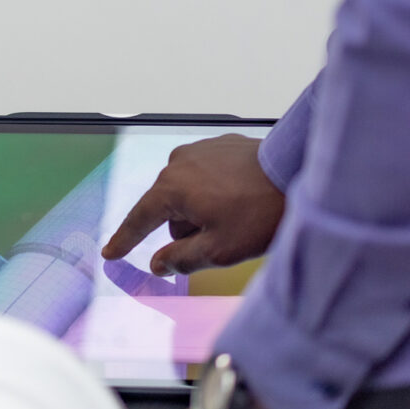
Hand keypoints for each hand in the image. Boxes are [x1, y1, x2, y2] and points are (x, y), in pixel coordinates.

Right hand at [102, 133, 283, 275]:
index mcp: (171, 188)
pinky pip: (207, 174)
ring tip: (238, 217)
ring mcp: (200, 149)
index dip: (124, 240)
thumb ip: (180, 259)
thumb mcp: (219, 250)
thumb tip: (158, 264)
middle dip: (185, 228)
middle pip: (169, 208)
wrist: (300, 173)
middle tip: (221, 239)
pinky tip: (242, 199)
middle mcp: (178, 163)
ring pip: (188, 190)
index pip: (139, 219)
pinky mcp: (221, 144)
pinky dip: (216, 190)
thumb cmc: (260, 213)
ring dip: (202, 208)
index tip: (110, 252)